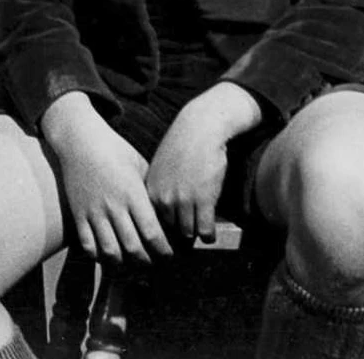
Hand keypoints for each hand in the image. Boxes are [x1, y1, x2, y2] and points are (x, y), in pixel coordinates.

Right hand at [41, 92, 171, 263]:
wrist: (81, 139)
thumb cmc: (114, 149)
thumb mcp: (138, 164)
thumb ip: (150, 190)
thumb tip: (165, 213)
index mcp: (133, 192)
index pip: (152, 232)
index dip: (163, 250)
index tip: (170, 255)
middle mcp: (114, 205)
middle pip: (133, 247)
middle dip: (146, 262)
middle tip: (153, 264)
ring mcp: (94, 212)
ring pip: (110, 252)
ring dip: (123, 265)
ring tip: (131, 265)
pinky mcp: (79, 214)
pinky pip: (88, 246)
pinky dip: (99, 257)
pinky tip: (108, 257)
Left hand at [146, 83, 259, 243]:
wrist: (202, 126)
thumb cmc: (184, 145)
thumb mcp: (161, 167)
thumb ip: (159, 190)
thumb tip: (161, 217)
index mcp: (151, 191)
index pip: (155, 224)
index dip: (165, 231)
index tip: (173, 235)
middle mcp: (164, 199)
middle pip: (171, 231)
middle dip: (180, 235)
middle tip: (188, 238)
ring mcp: (184, 201)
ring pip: (189, 233)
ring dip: (196, 235)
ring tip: (201, 234)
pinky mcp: (204, 200)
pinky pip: (205, 231)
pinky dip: (209, 236)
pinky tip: (211, 234)